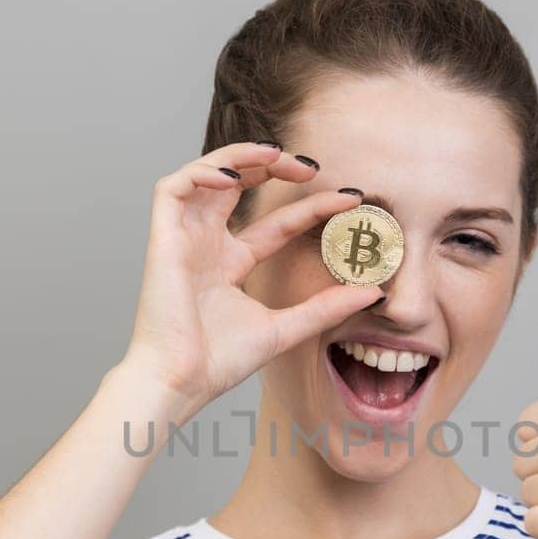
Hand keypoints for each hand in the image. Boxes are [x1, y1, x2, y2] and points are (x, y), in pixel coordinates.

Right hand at [118, 141, 381, 420]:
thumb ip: (326, 307)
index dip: (311, 206)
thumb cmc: (218, 363)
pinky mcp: (162, 238)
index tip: (350, 199)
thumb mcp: (286, 327)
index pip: (277, 223)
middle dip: (275, 166)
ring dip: (241, 156)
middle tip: (314, 167)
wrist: (181, 382)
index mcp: (232, 264)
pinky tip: (233, 176)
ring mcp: (184, 239)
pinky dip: (202, 172)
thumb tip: (375, 292)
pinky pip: (174, 187)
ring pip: (207, 174)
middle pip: (240, 185)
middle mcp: (207, 244)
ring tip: (278, 155)